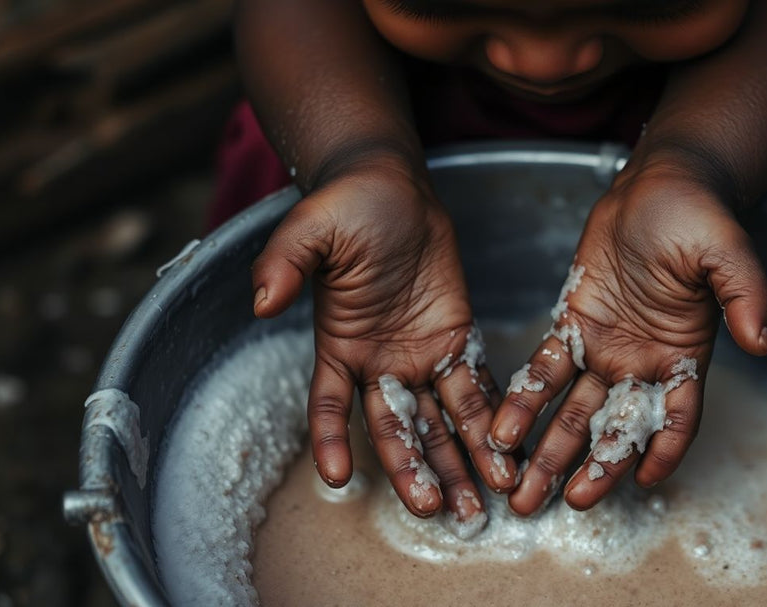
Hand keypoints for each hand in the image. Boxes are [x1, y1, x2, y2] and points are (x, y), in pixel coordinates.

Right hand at [252, 159, 516, 531]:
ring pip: (440, 420)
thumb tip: (260, 301)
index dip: (331, 441)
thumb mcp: (307, 229)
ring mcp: (419, 355)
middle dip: (417, 470)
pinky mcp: (456, 339)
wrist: (390, 185)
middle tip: (439, 512)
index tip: (338, 480)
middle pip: (396, 428)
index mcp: (339, 345)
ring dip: (460, 462)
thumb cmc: (345, 204)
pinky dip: (488, 420)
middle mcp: (378, 362)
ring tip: (482, 504)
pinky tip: (506, 454)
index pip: (329, 405)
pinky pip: (474, 386)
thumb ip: (283, 264)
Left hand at [488, 165, 766, 515]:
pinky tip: (502, 431)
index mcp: (685, 354)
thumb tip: (761, 341)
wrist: (658, 183)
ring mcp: (606, 348)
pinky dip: (525, 401)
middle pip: (615, 428)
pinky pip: (545, 370)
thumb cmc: (699, 214)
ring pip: (573, 412)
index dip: (663, 450)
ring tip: (520, 491)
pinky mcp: (573, 326)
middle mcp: (643, 363)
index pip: (677, 416)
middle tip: (557, 505)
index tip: (641, 482)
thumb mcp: (729, 252)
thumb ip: (746, 295)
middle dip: (588, 468)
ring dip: (547, 451)